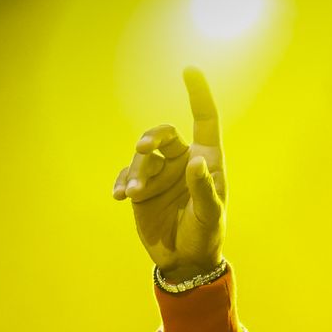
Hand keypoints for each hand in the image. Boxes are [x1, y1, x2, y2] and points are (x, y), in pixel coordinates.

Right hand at [113, 67, 225, 278]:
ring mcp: (161, 174)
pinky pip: (128, 175)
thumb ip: (203, 189)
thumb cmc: (205, 236)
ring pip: (142, 157)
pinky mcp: (142, 188)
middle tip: (143, 147)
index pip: (205, 120)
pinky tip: (121, 196)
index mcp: (207, 161)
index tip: (189, 70)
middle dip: (152, 137)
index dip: (198, 94)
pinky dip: (124, 182)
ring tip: (135, 193)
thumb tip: (195, 161)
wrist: (184, 261)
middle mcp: (183, 161)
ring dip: (136, 171)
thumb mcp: (210, 216)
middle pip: (165, 134)